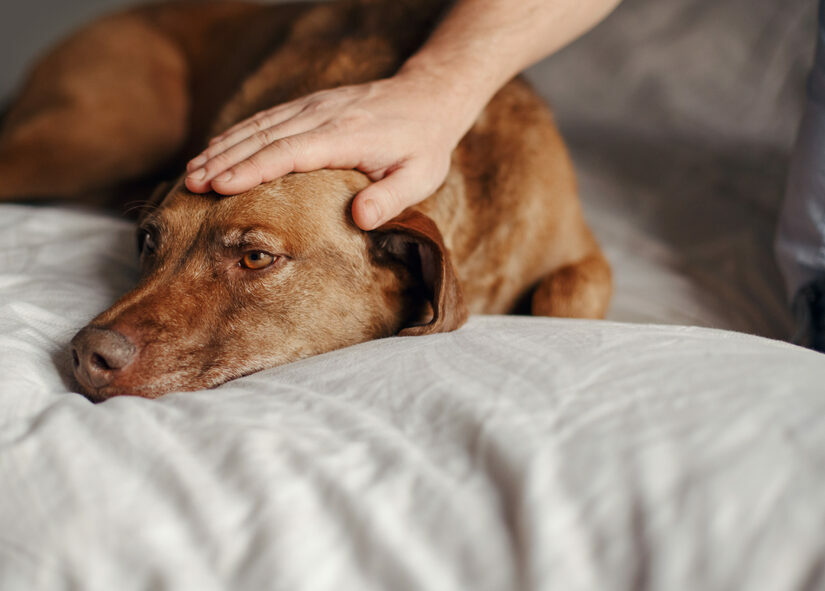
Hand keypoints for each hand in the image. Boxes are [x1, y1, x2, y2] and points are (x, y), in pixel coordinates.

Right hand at [185, 73, 469, 229]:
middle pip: (264, 137)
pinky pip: (268, 118)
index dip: (252, 169)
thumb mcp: (420, 177)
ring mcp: (314, 106)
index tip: (220, 186)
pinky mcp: (311, 105)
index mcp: (346, 136)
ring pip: (259, 125)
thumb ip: (391, 198)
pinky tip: (217, 148)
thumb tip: (360, 219)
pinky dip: (239, 133)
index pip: (289, 152)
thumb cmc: (424, 145)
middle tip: (192, 185)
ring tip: (193, 172)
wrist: (428, 97)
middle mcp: (322, 116)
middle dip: (224, 160)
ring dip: (224, 147)